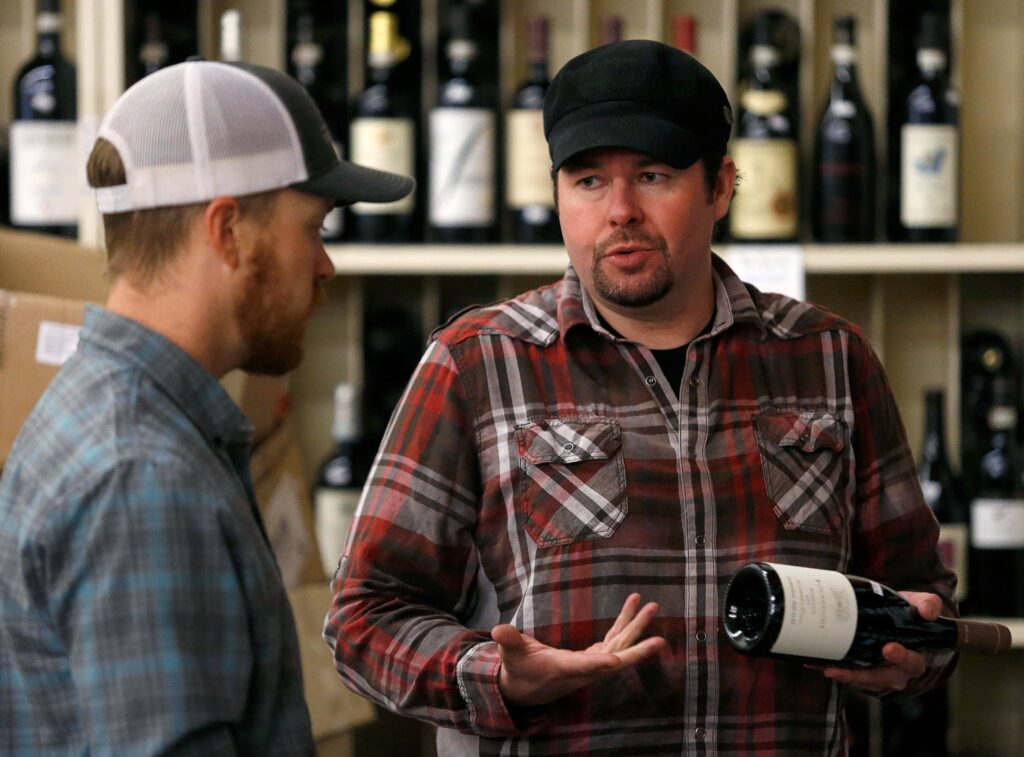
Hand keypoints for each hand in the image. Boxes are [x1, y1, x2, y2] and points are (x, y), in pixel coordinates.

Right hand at [493, 593, 666, 706]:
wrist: (524, 689)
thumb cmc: (517, 670)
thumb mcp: (510, 655)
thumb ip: (508, 642)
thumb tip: (497, 631)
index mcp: (562, 668)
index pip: (583, 666)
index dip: (599, 663)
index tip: (616, 659)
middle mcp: (582, 669)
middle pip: (615, 658)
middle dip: (636, 645)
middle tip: (658, 633)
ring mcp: (590, 663)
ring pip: (618, 645)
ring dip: (635, 626)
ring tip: (651, 606)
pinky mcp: (591, 657)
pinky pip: (613, 640)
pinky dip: (624, 625)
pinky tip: (633, 610)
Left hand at [810, 591, 943, 692]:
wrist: (895, 619)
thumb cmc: (910, 615)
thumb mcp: (921, 605)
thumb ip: (928, 604)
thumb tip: (927, 612)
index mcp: (914, 658)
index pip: (911, 662)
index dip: (901, 658)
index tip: (889, 649)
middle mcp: (896, 671)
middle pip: (879, 678)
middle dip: (859, 675)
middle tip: (837, 670)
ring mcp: (877, 674)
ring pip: (859, 679)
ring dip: (841, 674)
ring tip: (824, 667)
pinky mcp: (860, 672)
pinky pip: (846, 674)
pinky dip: (831, 668)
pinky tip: (814, 661)